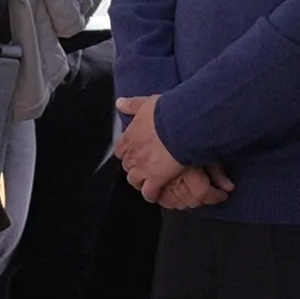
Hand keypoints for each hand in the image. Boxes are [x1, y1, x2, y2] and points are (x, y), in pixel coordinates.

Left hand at [112, 94, 229, 207]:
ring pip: (134, 180)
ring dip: (140, 181)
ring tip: (146, 183)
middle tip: (142, 168)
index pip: (121, 149)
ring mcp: (143, 168)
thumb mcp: (145, 104)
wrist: (179, 126)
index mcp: (129, 137)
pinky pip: (149, 192)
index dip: (127, 152)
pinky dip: (151, 194)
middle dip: (133, 167)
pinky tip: (155, 195)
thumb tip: (119, 103)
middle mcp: (133, 154)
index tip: (133, 152)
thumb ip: (131, 105)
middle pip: (127, 166)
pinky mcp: (155, 179)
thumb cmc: (166, 114)